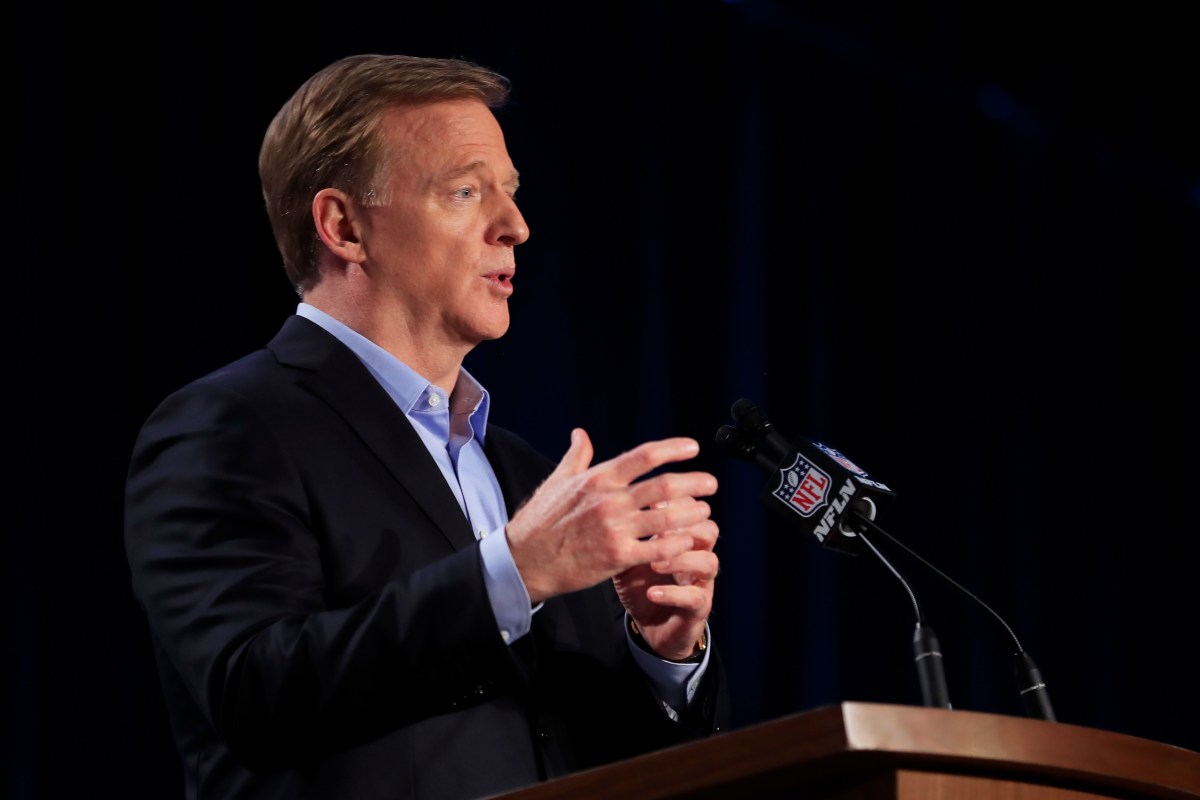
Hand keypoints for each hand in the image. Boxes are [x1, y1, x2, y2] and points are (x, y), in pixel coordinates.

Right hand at [506, 428, 717, 605]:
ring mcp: (614, 529)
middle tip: (711, 483)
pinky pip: (658, 549)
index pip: (644, 456)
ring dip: (692, 513)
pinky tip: (688, 541)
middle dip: (694, 483)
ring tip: (704, 512)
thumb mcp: (557, 481)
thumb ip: (577, 456)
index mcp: (598, 478)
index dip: (673, 449)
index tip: (694, 448)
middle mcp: (609, 500)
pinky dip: (677, 544)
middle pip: (664, 486)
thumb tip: (581, 433)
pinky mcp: (617, 557)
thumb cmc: (540, 520)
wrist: (525, 560)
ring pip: (667, 518)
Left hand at [612, 502, 718, 661]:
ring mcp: (701, 582)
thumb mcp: (629, 557)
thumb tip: (612, 506)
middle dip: (686, 527)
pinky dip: (673, 593)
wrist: (651, 626)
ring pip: (709, 562)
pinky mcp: (698, 608)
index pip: (691, 511)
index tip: (653, 503)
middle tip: (658, 531)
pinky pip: (695, 597)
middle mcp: (697, 556)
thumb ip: (627, 535)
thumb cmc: (641, 585)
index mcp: (683, 539)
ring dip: (681, 560)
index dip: (677, 503)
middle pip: (709, 530)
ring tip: (655, 563)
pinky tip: (652, 592)